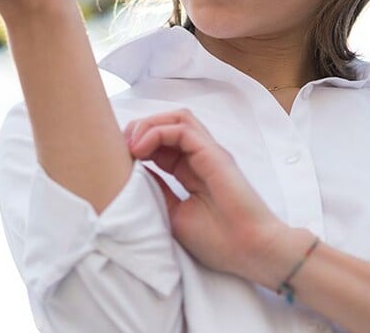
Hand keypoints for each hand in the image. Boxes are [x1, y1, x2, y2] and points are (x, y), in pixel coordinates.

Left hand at [125, 109, 284, 279]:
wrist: (252, 251)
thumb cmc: (219, 240)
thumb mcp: (175, 214)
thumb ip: (159, 191)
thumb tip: (133, 174)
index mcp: (192, 169)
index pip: (162, 141)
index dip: (138, 143)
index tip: (118, 158)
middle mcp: (201, 155)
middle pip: (168, 123)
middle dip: (140, 128)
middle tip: (120, 146)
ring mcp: (209, 152)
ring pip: (177, 118)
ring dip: (149, 124)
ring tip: (130, 144)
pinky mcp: (214, 153)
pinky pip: (183, 128)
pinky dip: (158, 132)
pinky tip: (141, 148)